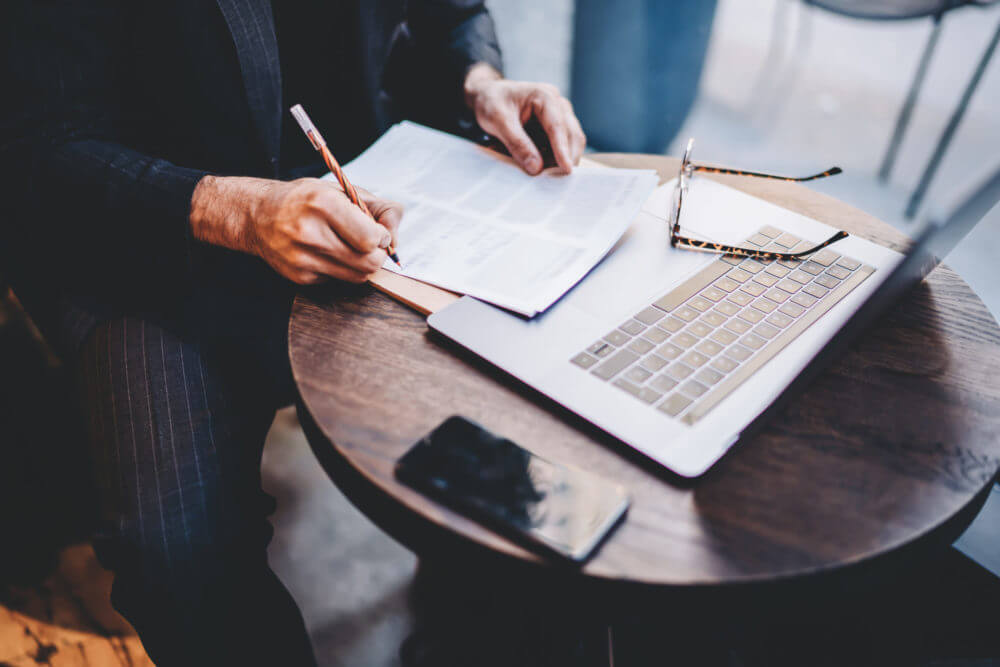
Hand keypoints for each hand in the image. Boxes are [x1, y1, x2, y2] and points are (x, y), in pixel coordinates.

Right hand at [190, 175, 401, 284]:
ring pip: (357, 276)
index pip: (370, 238)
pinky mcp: (299, 276)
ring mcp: (302, 258)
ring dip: (362, 264)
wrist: (257, 215)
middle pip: (369, 263)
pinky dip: (341, 269)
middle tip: (369, 244)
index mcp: (323, 203)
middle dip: (377, 255)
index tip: (377, 232)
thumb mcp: (342, 191)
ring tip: (350, 247)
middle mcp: (310, 232)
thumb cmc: (306, 200)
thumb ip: (379, 209)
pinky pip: (338, 280)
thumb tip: (396, 238)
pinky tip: (326, 253)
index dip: (383, 238)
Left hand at [464, 64, 585, 174]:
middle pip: (572, 135)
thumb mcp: (498, 121)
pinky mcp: (556, 129)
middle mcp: (558, 105)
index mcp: (545, 96)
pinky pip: (561, 147)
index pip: (558, 126)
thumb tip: (536, 167)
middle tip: (553, 180)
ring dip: (560, 160)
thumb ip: (517, 143)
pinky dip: (554, 159)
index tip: (566, 169)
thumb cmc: (492, 102)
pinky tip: (541, 167)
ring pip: (571, 143)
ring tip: (543, 174)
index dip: (562, 149)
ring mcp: (560, 117)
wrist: (488, 96)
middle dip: (565, 158)